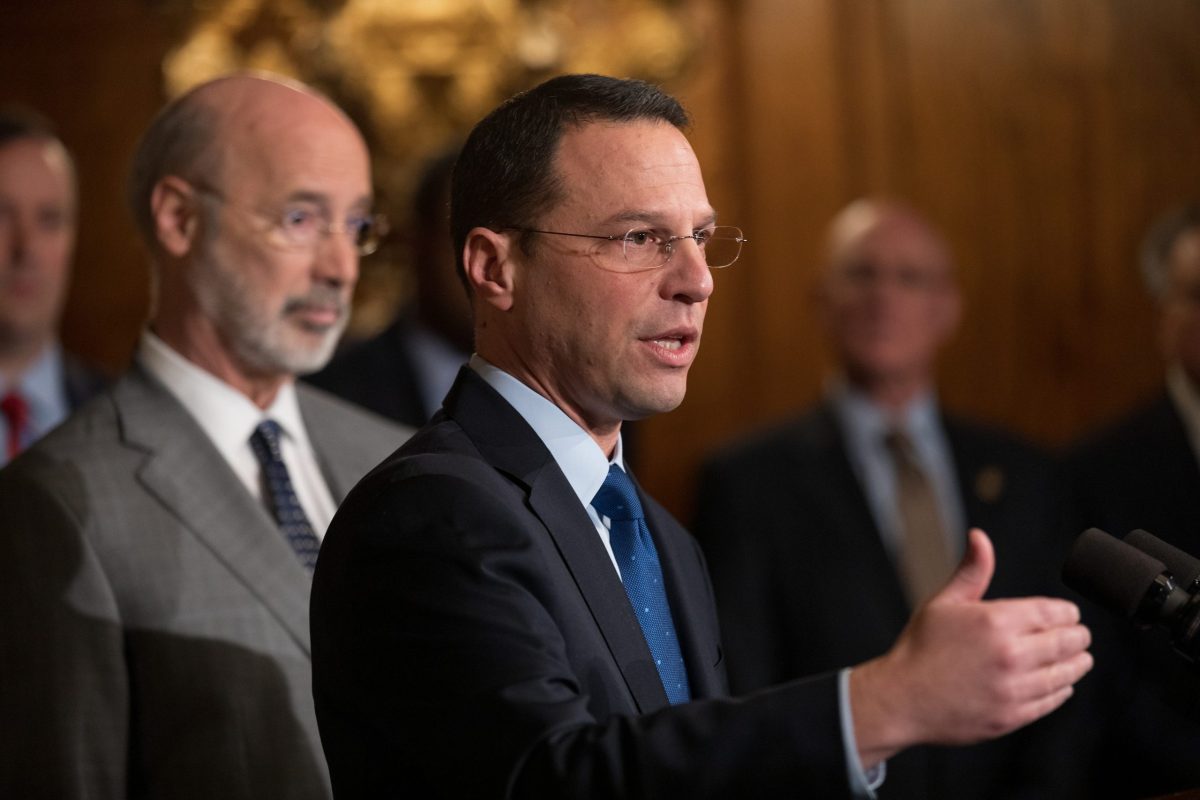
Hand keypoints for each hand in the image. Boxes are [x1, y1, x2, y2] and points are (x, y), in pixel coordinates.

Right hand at [849, 528, 1092, 768]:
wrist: (902, 698)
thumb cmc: (920, 647)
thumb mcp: (943, 603)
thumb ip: (971, 570)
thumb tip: (979, 537)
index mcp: (995, 621)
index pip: (1054, 613)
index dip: (1067, 613)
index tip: (1069, 615)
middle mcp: (1010, 654)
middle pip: (1068, 643)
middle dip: (1078, 636)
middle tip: (1080, 635)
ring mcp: (1013, 688)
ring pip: (1066, 673)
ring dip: (1077, 663)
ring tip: (1080, 658)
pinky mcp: (1013, 715)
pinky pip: (1052, 700)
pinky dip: (1062, 689)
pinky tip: (1061, 683)